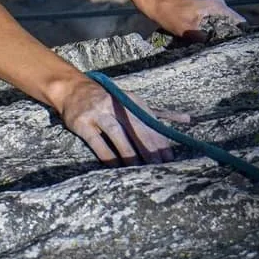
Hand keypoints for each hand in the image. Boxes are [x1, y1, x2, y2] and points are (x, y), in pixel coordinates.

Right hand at [53, 74, 190, 165]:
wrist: (72, 89)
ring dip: (129, 152)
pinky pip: (97, 142)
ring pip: (117, 134)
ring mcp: (97, 113)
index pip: (150, 122)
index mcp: (130, 100)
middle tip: (158, 166)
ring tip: (138, 168)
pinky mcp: (82, 123)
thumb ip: (157, 113)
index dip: (160, 141)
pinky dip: (107, 155)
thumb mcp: (132, 101)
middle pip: (135, 127)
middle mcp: (114, 104)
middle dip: (148, 148)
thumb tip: (187, 120)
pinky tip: (115, 167)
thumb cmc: (108, 100)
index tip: (169, 159)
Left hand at [144, 0, 244, 42]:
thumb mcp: (188, 30)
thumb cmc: (170, 15)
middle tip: (230, 51)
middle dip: (231, 35)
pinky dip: (213, 29)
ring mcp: (210, 5)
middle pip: (232, 23)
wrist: (155, 4)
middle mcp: (217, 3)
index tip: (241, 47)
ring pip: (223, 22)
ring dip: (222, 33)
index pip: (239, 21)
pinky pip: (214, 20)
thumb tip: (217, 48)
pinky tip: (210, 40)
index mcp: (217, 6)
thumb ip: (205, 38)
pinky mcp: (203, 8)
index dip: (242, 35)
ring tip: (220, 47)